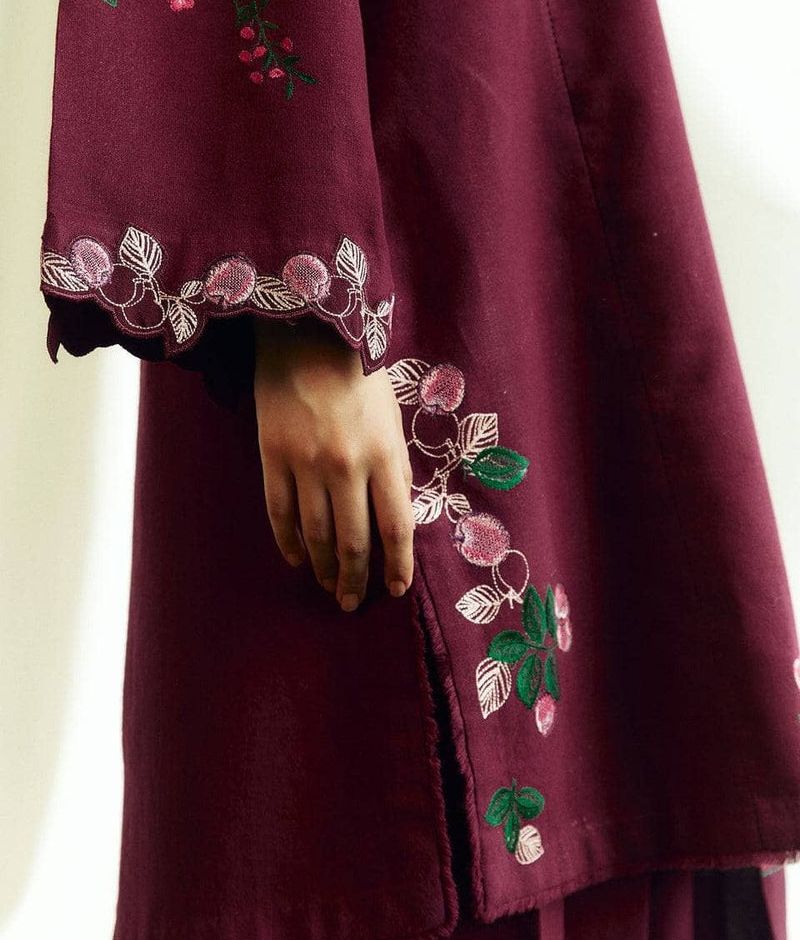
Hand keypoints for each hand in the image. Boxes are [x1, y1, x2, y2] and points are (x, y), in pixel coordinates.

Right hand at [253, 315, 414, 611]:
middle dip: (355, 579)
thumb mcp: (392, 420)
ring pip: (316, 534)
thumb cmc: (359, 378)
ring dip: (323, 568)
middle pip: (353, 541)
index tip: (395, 589)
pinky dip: (289, 542)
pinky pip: (279, 512)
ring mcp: (305, 464)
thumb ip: (396, 469)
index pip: (395, 527)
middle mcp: (346, 467)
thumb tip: (395, 519)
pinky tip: (298, 559)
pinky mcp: (272, 458)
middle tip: (352, 603)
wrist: (306, 337)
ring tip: (328, 587)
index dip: (397, 565)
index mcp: (383, 456)